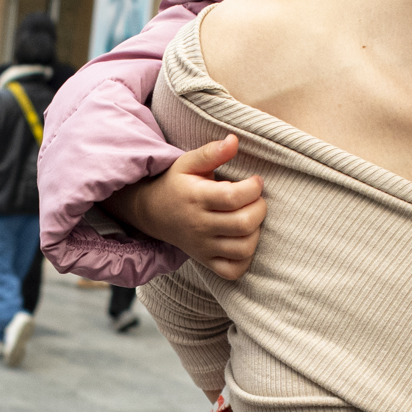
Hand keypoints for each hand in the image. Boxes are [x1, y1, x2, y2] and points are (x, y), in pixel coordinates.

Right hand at [115, 135, 265, 281]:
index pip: (233, 197)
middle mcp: (199, 225)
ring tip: (249, 218)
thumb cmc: (176, 184)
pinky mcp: (205, 261)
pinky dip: (245, 260)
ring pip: (243, 249)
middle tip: (255, 199)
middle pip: (243, 224)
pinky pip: (232, 271)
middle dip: (260, 208)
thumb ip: (211, 152)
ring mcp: (203, 247)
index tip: (255, 180)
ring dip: (255, 232)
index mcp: (197, 198)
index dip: (253, 187)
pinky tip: (243, 241)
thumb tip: (234, 140)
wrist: (151, 212)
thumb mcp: (188, 162)